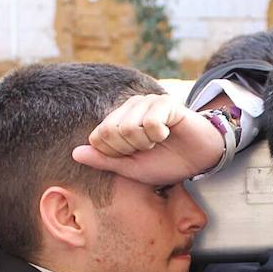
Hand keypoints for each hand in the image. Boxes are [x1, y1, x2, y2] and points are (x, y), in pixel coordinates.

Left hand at [71, 93, 223, 184]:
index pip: (98, 138)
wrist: (198, 160)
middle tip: (147, 148)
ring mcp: (146, 102)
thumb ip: (104, 160)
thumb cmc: (165, 163)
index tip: (133, 155)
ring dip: (145, 143)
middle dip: (129, 149)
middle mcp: (129, 108)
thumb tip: (74, 153)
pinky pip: (151, 121)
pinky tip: (167, 133)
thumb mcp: (131, 168)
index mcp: (118, 122)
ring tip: (158, 141)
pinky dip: (159, 135)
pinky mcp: (165, 103)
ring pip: (129, 127)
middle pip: (110, 131)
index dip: (115, 154)